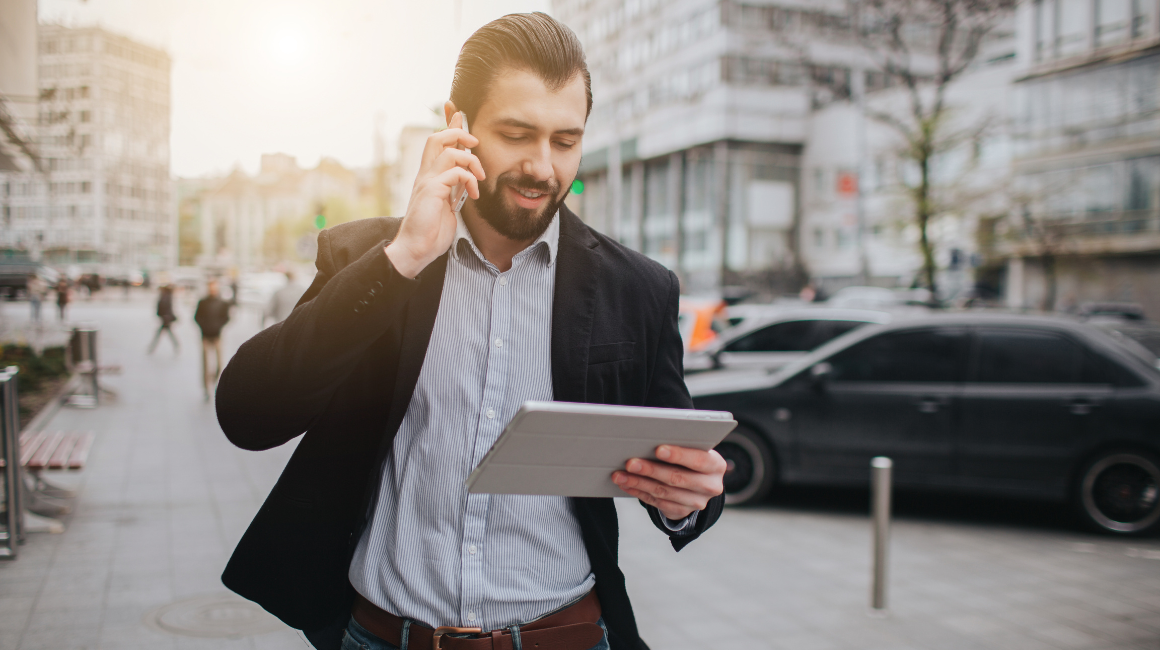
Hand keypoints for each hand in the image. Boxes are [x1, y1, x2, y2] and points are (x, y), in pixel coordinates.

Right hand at [385, 111, 484, 277]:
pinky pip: (454, 173)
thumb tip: (467, 179)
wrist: (416, 250)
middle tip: (475, 143)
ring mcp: (427, 182)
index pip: (438, 142)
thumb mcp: (448, 205)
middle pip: (437, 138)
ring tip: (479, 177)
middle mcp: (425, 175)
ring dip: (470, 160)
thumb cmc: (431, 231)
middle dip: (458, 132)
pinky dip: (469, 179)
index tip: (456, 109)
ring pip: (447, 150)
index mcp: (429, 176)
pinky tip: (473, 195)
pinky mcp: (431, 191)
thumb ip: (455, 189)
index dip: (448, 124)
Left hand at [612, 445, 726, 520]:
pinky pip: (657, 502)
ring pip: (664, 492)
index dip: (678, 455)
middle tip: (630, 462)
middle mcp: (710, 486)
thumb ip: (680, 443)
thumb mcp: (693, 448)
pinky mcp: (682, 511)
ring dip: (639, 482)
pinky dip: (639, 492)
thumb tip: (649, 437)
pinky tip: (626, 484)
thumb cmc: (690, 456)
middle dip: (651, 470)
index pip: (698, 459)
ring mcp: (697, 502)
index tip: (658, 449)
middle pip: (677, 478)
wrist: (698, 481)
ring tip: (620, 475)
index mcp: (716, 465)